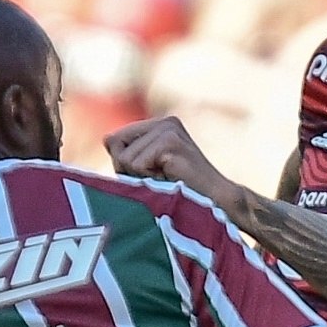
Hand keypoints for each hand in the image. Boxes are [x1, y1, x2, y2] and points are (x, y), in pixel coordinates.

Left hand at [104, 116, 241, 215]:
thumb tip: (107, 140)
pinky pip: (136, 165)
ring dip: (142, 178)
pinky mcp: (170, 142)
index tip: (152, 176)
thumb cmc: (185, 194)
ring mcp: (168, 130)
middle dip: (128, 170)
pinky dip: (149, 180)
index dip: (124, 165)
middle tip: (158, 179)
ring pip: (125, 158)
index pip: (115, 139)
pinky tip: (171, 180)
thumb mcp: (151, 172)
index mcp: (160, 125)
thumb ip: (127, 157)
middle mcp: (164, 122)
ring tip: (167, 181)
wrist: (219, 203)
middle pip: (115, 144)